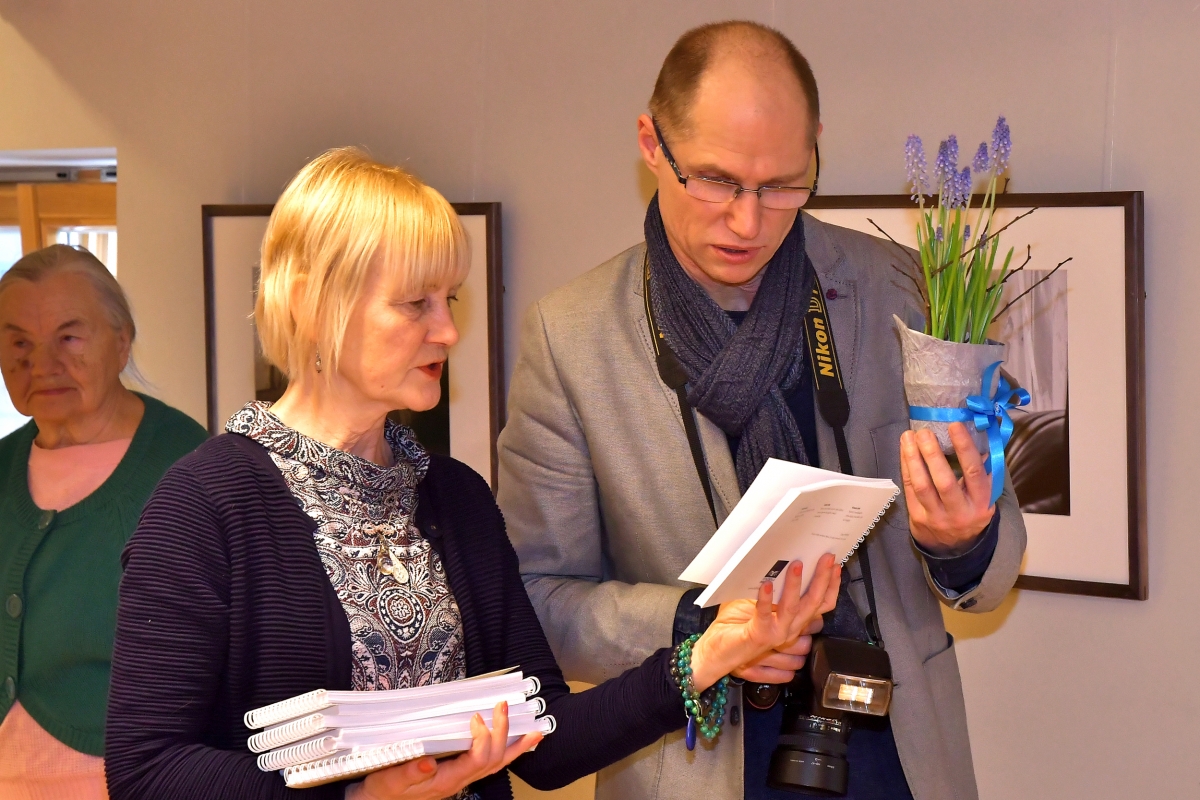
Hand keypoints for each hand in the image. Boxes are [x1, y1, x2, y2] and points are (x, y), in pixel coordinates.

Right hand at [348, 701, 541, 799]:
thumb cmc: (383, 789)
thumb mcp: (389, 781)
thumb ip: (409, 772)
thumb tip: (427, 761)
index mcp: (446, 780)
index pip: (477, 760)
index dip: (483, 738)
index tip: (477, 717)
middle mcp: (459, 780)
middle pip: (493, 760)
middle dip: (504, 733)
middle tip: (505, 706)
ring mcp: (462, 778)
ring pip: (497, 764)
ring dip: (516, 747)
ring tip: (536, 732)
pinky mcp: (459, 773)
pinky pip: (490, 763)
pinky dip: (506, 752)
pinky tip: (516, 743)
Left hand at [689, 554, 839, 691]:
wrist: (718, 652)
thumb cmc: (737, 626)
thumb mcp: (761, 603)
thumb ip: (774, 591)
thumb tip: (783, 564)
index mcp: (793, 621)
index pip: (821, 604)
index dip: (831, 586)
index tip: (834, 566)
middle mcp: (790, 628)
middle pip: (814, 604)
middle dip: (822, 579)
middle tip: (826, 559)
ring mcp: (777, 633)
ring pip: (794, 609)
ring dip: (796, 585)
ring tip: (797, 566)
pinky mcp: (759, 635)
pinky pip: (764, 615)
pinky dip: (766, 600)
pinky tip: (767, 585)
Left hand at [900, 422, 993, 556]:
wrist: (955, 547)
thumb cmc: (971, 512)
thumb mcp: (984, 497)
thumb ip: (981, 472)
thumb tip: (975, 438)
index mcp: (981, 503)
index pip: (974, 473)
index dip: (964, 448)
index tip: (955, 425)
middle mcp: (960, 512)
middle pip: (944, 481)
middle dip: (932, 453)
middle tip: (924, 431)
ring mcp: (937, 517)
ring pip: (922, 486)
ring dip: (913, 458)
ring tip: (909, 437)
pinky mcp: (918, 518)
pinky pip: (909, 490)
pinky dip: (906, 468)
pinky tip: (905, 451)